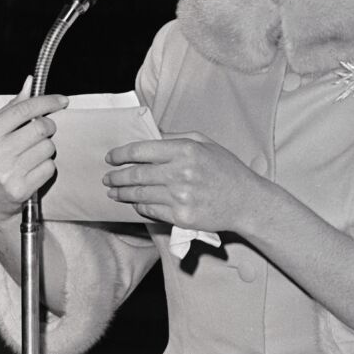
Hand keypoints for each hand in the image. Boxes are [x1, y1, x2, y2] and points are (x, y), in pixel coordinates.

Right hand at [0, 86, 67, 228]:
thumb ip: (11, 108)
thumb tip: (30, 83)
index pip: (24, 110)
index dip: (47, 102)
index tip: (62, 100)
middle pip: (42, 128)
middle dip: (49, 128)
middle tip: (44, 133)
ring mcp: (8, 172)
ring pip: (49, 148)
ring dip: (47, 150)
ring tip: (32, 156)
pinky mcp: (21, 189)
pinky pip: (50, 168)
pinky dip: (46, 167)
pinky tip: (33, 171)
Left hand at [104, 132, 253, 231]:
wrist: (246, 201)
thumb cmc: (227, 170)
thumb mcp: (206, 143)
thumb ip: (177, 137)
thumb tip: (150, 136)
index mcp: (185, 150)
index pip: (140, 150)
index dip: (120, 154)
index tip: (111, 158)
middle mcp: (180, 172)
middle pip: (135, 175)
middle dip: (116, 177)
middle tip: (107, 178)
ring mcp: (180, 196)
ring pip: (139, 195)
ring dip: (122, 194)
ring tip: (113, 192)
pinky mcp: (181, 217)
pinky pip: (150, 211)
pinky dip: (139, 207)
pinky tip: (135, 204)